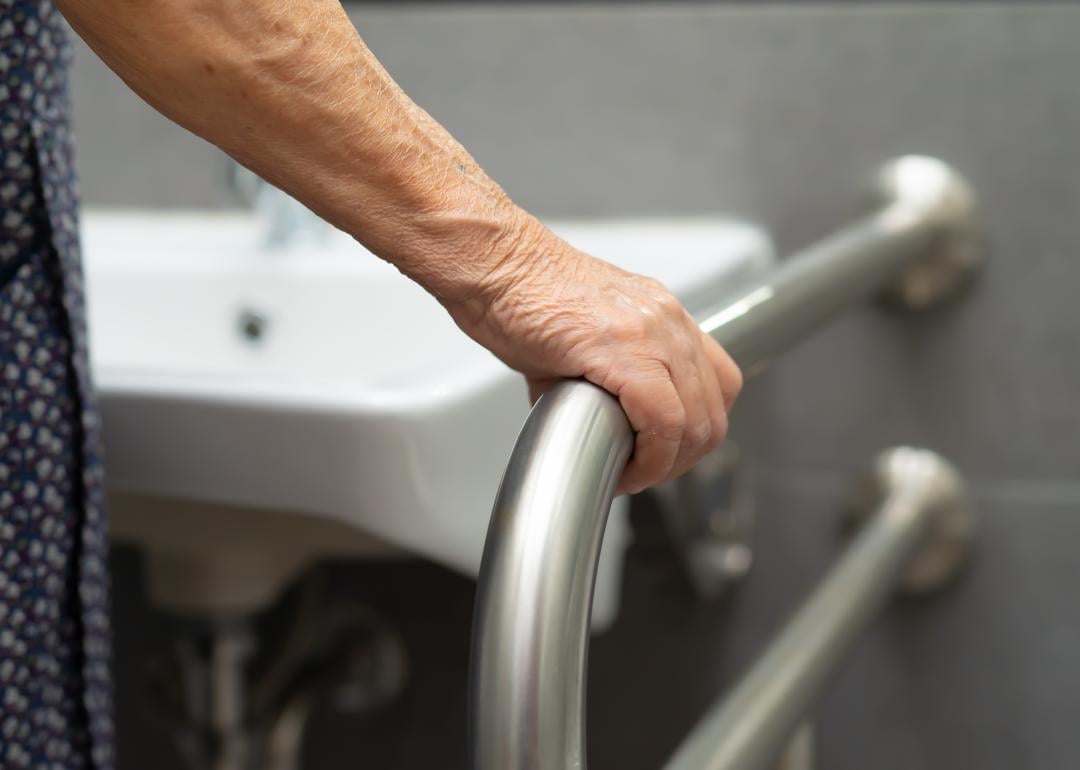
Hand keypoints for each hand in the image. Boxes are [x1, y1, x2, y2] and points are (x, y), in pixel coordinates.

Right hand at [443, 217, 742, 494]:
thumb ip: (604, 376)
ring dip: (666, 464)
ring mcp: (653, 331)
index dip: (696, 431)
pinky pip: (663, 421)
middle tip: (643, 472)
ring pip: (696, 422)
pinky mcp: (624, 349)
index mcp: (663, 315)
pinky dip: (649, 459)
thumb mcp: (583, 336)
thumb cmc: (522, 295)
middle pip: (714, 411)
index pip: (718, 383)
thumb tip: (593, 423)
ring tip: (630, 473)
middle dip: (681, 459)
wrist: (495, 265)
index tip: (661, 454)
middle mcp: (668, 320)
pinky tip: (621, 467)